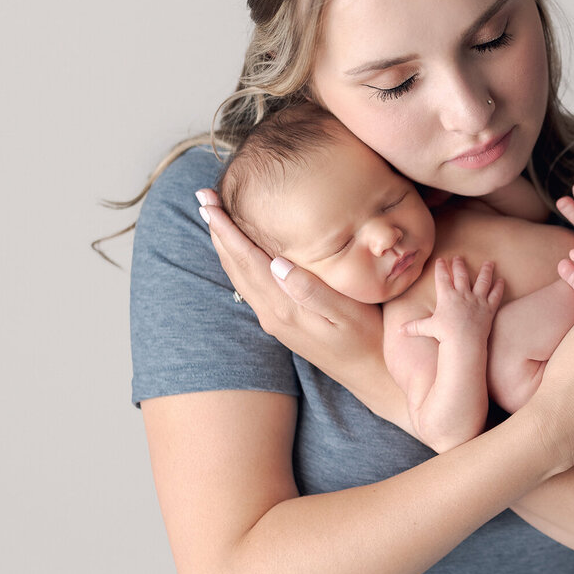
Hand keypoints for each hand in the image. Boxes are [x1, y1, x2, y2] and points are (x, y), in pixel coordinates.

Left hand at [195, 190, 406, 425]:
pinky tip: (240, 251)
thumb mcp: (347, 313)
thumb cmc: (369, 338)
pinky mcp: (281, 322)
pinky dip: (238, 261)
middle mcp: (271, 313)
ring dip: (224, 245)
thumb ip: (311, 290)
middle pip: (235, 264)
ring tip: (214, 218)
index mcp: (284, 305)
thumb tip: (277, 263)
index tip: (208, 201)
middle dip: (218, 230)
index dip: (226, 228)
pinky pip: (249, 285)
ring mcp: (274, 319)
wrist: (371, 376)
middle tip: (203, 198)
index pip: (246, 258)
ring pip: (239, 275)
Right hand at [399, 257, 504, 343]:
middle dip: (459, 265)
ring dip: (486, 271)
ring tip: (489, 263)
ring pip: (483, 281)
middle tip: (459, 257)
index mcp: (447, 296)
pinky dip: (499, 287)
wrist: (464, 342)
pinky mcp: (488, 308)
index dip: (441, 268)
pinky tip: (501, 280)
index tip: (441, 259)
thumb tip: (398, 331)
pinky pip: (495, 295)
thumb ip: (414, 327)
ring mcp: (477, 300)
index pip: (443, 278)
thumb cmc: (445, 335)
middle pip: (461, 275)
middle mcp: (462, 294)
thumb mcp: (427, 329)